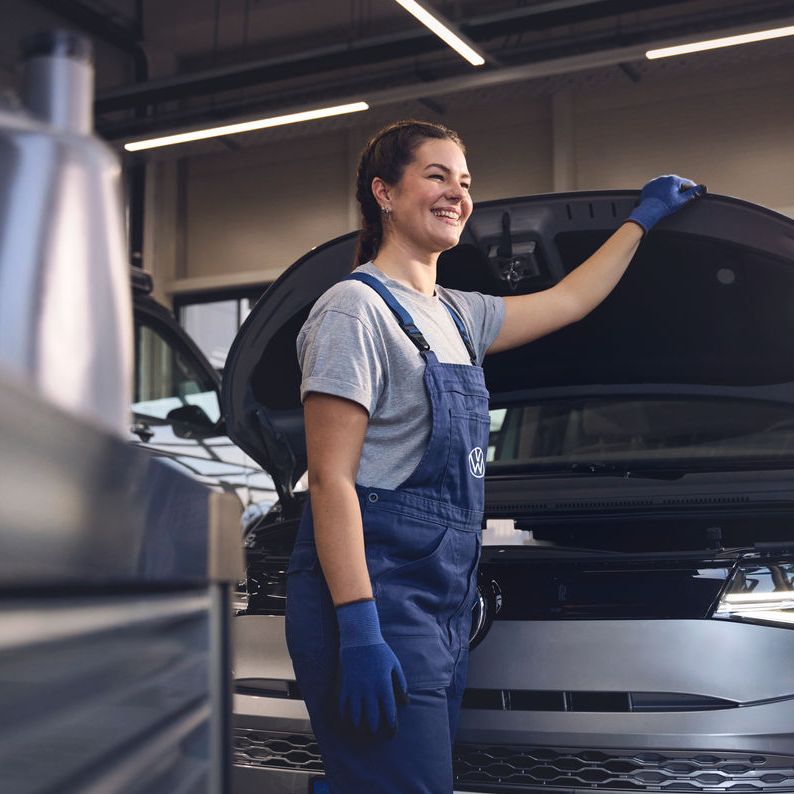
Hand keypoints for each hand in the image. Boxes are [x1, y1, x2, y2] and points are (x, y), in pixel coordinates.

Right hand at [336, 599, 407, 735]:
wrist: (360, 638)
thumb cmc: (380, 651)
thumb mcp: (395, 665)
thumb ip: (401, 684)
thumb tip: (405, 703)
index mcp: (383, 685)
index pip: (389, 712)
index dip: (391, 726)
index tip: (392, 733)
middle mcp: (369, 690)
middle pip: (371, 718)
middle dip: (374, 730)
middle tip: (376, 736)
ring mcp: (355, 689)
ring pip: (355, 716)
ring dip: (359, 727)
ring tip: (362, 733)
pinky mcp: (344, 686)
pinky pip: (343, 706)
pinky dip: (345, 717)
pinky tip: (348, 722)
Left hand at [627, 174, 705, 233]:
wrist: (649, 211)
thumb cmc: (665, 206)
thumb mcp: (682, 200)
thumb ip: (692, 193)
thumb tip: (701, 188)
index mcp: (673, 179)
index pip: (687, 183)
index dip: (692, 190)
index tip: (694, 194)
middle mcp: (664, 178)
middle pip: (676, 184)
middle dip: (679, 190)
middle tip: (680, 199)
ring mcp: (655, 181)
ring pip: (666, 185)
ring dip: (669, 190)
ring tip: (669, 200)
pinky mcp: (648, 186)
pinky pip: (657, 187)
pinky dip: (660, 191)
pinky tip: (661, 198)